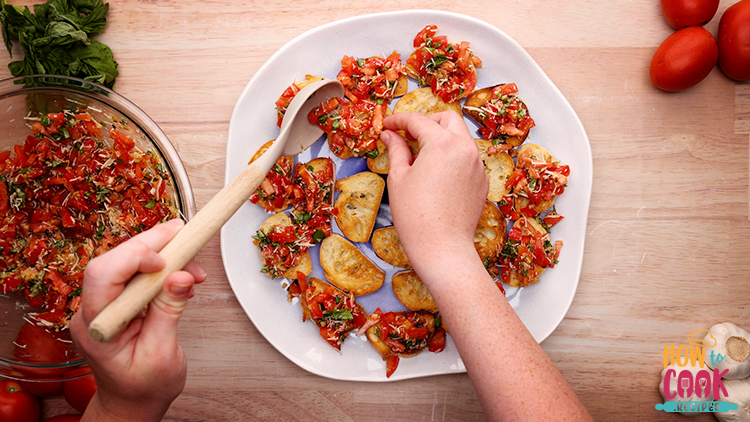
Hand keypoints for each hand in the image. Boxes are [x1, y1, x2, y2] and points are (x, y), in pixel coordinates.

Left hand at [69, 219, 206, 421]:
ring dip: (161, 254)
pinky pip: (136, 273)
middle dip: (152, 244)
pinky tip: (182, 271)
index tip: (166, 259)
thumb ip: (169, 311)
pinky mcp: (119, 300)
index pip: (103, 276)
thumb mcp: (162, 353)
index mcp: (97, 327)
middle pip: (115, 260)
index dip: (133, 257)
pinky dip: (162, 266)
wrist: (134, 402)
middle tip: (184, 234)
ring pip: (126, 261)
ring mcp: (105, 304)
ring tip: (191, 259)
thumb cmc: (143, 388)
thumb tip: (180, 276)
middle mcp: (94, 311)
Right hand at [381, 111, 487, 271]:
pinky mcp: (481, 180)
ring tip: (420, 154)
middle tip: (407, 133)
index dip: (398, 119)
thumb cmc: (416, 217)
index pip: (418, 120)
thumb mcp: (399, 178)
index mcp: (442, 143)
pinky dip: (452, 155)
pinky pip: (467, 157)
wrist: (443, 248)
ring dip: (441, 137)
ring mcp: (477, 164)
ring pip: (460, 136)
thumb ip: (396, 150)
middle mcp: (465, 148)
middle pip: (447, 118)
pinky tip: (436, 172)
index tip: (387, 124)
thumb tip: (391, 135)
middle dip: (426, 120)